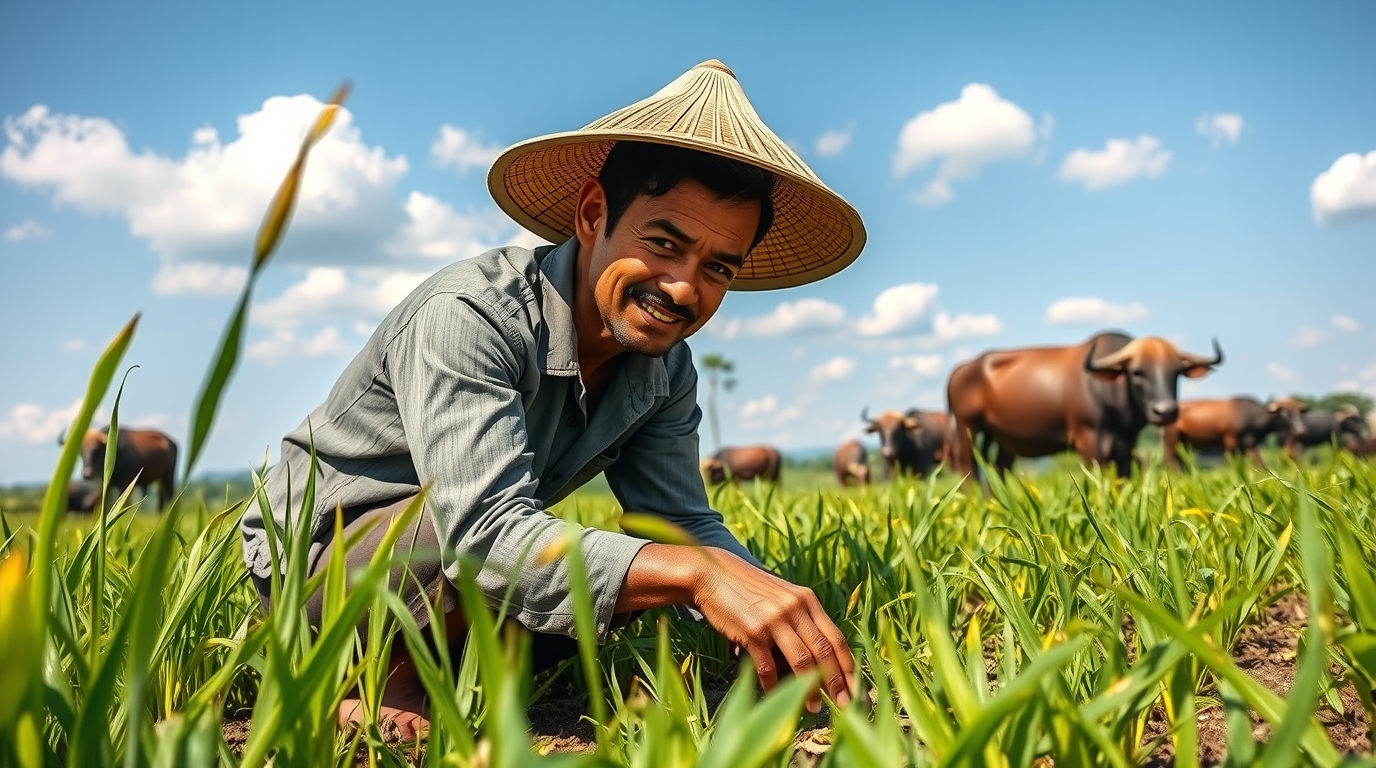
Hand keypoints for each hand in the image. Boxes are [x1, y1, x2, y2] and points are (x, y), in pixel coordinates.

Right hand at [689, 548, 854, 712]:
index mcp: (807, 599)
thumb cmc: (749, 590)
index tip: (855, 688)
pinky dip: (774, 685)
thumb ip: (801, 617)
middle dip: (836, 683)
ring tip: (812, 707)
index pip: (836, 637)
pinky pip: (768, 667)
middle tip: (843, 706)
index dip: (848, 666)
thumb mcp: (782, 596)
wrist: (712, 574)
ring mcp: (774, 620)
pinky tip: (775, 695)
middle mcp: (794, 608)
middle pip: (824, 651)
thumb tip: (820, 656)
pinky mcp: (752, 632)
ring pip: (801, 661)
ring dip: (809, 689)